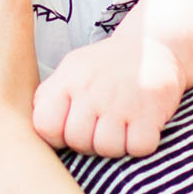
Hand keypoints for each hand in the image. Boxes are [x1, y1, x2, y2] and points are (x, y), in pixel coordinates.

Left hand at [33, 23, 184, 158]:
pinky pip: (138, 148)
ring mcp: (122, 100)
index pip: (45, 126)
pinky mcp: (151, 110)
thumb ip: (49, 97)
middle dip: (89, 143)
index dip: (57, 137)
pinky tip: (141, 127)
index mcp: (68, 80)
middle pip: (78, 141)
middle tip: (101, 128)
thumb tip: (38, 130)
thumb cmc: (106, 67)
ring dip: (116, 145)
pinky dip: (141, 144)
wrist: (154, 45)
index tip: (71, 130)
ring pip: (108, 148)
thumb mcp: (71, 70)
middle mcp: (91, 89)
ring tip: (121, 127)